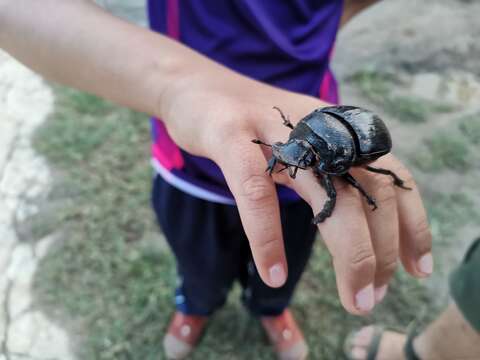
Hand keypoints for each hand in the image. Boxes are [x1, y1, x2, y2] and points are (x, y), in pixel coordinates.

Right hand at [159, 62, 432, 315]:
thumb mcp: (300, 144)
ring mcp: (274, 132)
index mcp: (335, 131)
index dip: (411, 224)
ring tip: (352, 299)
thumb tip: (359, 221)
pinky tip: (272, 273)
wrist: (198, 87)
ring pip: (326, 194)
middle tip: (373, 299)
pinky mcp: (232, 137)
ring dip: (349, 253)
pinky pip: (255, 191)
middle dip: (380, 253)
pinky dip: (267, 235)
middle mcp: (316, 129)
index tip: (417, 269)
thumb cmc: (252, 127)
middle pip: (367, 193)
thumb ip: (328, 171)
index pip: (391, 177)